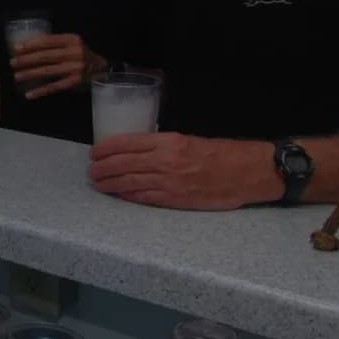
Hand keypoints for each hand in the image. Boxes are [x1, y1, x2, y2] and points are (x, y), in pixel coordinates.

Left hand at [11, 33, 106, 98]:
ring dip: (30, 74)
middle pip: (45, 56)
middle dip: (26, 59)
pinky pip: (54, 87)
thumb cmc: (81, 54)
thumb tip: (27, 46)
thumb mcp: (71, 43)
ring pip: (47, 71)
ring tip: (17, 76)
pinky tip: (29, 93)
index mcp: (72, 39)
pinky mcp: (75, 82)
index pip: (47, 41)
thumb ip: (55, 43)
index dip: (30, 44)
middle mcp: (75, 52)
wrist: (101, 69)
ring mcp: (75, 68)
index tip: (16, 48)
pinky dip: (40, 91)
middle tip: (13, 63)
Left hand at [88, 133, 281, 209]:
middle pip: (123, 163)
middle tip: (91, 170)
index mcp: (169, 141)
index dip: (107, 148)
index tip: (95, 152)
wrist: (246, 172)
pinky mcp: (175, 199)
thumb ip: (163, 145)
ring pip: (130, 182)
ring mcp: (169, 182)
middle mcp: (165, 160)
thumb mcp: (189, 139)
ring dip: (109, 183)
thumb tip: (136, 150)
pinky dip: (128, 195)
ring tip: (98, 183)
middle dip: (102, 167)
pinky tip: (118, 194)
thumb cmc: (221, 153)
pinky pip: (145, 197)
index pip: (127, 142)